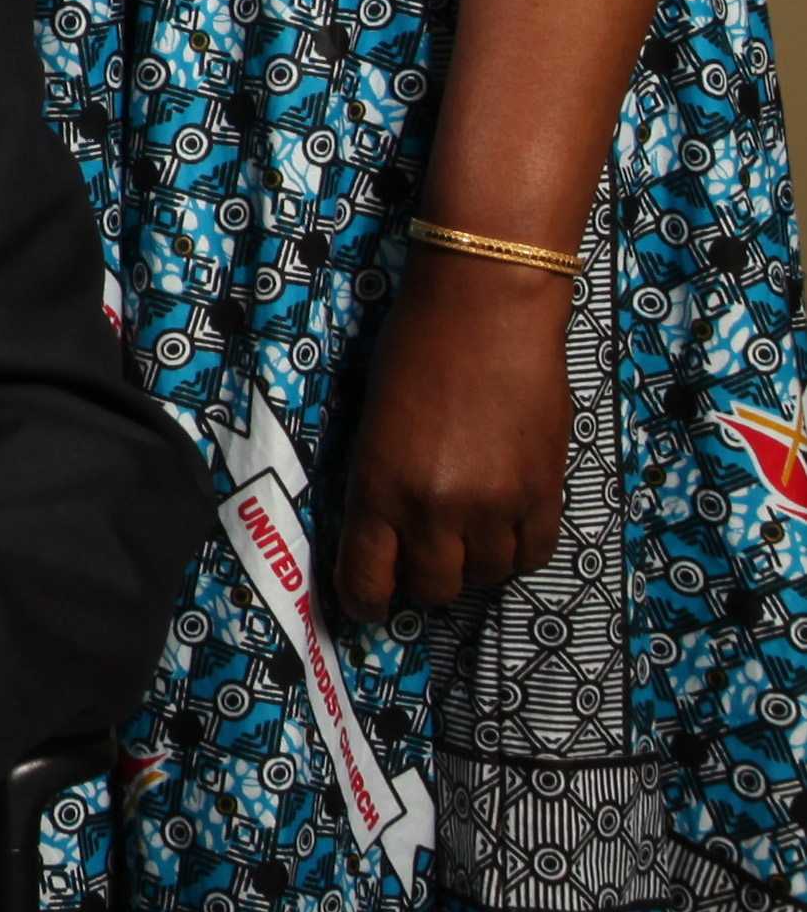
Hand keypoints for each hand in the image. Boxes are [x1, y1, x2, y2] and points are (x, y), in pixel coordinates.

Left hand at [333, 249, 580, 612]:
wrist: (486, 309)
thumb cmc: (415, 351)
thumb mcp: (371, 424)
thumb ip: (381, 483)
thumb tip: (389, 534)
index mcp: (377, 487)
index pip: (367, 579)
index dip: (368, 600)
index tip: (370, 603)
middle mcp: (434, 508)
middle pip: (433, 588)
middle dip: (424, 579)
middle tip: (425, 555)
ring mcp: (494, 505)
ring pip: (486, 575)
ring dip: (474, 562)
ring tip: (468, 528)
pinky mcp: (544, 492)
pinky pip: (533, 553)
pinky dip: (518, 549)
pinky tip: (507, 525)